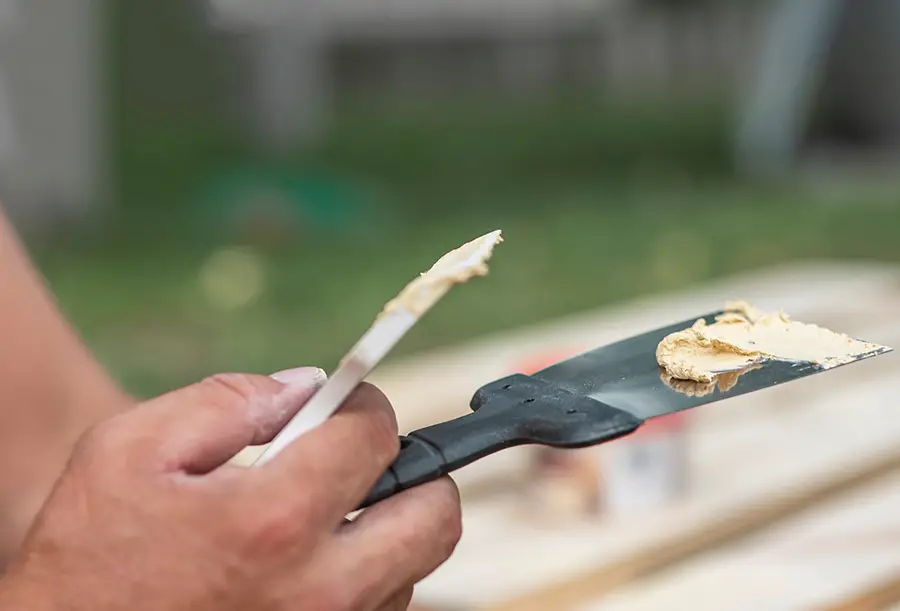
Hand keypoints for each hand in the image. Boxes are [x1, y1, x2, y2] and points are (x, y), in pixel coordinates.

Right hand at [0, 369, 461, 610]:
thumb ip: (227, 401)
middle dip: (413, 471)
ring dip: (387, 526)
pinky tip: (312, 563)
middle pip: (436, 513)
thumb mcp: (129, 451)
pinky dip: (369, 574)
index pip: (376, 435)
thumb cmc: (92, 557)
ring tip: (323, 518)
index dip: (366, 404)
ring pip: (416, 563)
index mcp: (274, 519)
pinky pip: (386, 605)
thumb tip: (305, 387)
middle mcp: (321, 587)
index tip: (348, 405)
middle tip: (364, 461)